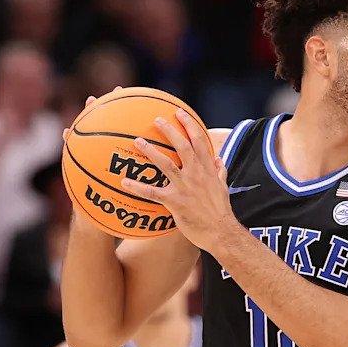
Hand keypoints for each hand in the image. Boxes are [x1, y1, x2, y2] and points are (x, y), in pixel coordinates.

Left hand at [120, 110, 234, 252]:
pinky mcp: (175, 202)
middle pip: (183, 146)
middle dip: (170, 130)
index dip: (189, 125)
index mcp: (207, 170)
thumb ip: (220, 172)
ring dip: (151, 152)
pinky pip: (152, 193)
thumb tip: (219, 160)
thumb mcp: (223, 188)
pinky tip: (124, 182)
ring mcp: (185, 187)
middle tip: (156, 119)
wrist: (221, 233)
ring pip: (166, 164)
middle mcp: (196, 174)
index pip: (199, 142)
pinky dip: (137, 187)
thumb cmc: (220, 212)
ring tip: (138, 141)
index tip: (180, 113)